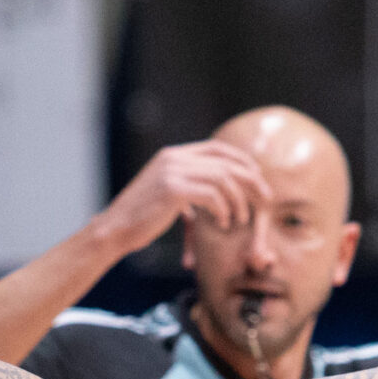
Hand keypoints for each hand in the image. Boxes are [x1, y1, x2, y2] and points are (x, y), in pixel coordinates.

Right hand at [96, 141, 271, 251]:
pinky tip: (223, 223)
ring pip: (222, 178)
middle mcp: (174, 157)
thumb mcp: (165, 195)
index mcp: (173, 155)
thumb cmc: (140, 219)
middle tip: (264, 200)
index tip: (256, 179)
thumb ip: (186, 186)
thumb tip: (211, 195)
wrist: (114, 230)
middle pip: (225, 162)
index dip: (241, 161)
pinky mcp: (172, 189)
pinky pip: (211, 195)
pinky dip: (223, 210)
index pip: (217, 148)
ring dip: (238, 200)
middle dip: (250, 181)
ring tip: (240, 219)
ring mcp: (172, 171)